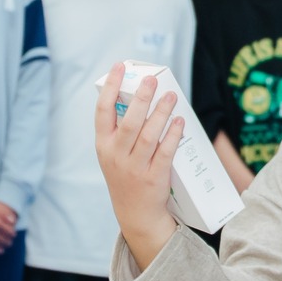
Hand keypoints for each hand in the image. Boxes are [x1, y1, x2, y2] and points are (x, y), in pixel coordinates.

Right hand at [95, 63, 181, 268]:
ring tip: (171, 96)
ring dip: (160, 113)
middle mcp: (116, 155)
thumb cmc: (126, 175)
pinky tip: (179, 121)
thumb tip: (141, 94)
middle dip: (141, 97)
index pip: (102, 111)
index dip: (109, 86)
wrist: (135, 213)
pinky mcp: (154, 178)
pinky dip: (173, 135)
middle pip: (129, 121)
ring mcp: (134, 168)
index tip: (119, 67)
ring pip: (148, 135)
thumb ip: (121, 129)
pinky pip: (165, 152)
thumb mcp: (113, 154)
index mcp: (103, 145)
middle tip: (152, 79)